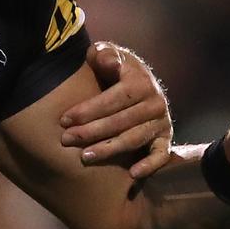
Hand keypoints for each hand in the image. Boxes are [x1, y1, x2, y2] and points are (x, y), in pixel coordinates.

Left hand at [59, 42, 172, 178]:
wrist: (141, 81)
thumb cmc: (115, 69)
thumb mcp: (108, 54)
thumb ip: (104, 54)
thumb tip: (108, 61)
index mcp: (141, 81)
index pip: (113, 99)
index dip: (88, 110)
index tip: (64, 119)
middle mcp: (155, 102)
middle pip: (120, 122)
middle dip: (91, 132)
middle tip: (66, 139)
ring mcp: (162, 122)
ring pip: (134, 139)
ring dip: (109, 150)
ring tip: (85, 157)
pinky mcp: (166, 138)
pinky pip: (161, 155)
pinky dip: (149, 165)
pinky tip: (131, 174)